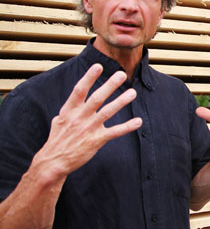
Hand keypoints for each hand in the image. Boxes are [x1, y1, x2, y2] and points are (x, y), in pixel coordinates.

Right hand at [39, 63, 141, 177]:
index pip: (79, 90)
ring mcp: (88, 129)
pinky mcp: (96, 140)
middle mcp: (79, 117)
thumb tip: (73, 102)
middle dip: (110, 86)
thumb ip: (68, 111)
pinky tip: (138, 121)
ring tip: (132, 92)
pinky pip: (114, 132)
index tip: (98, 66)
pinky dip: (127, 127)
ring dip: (121, 101)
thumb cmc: (57, 140)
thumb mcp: (58, 122)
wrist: (54, 161)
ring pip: (107, 112)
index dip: (89, 78)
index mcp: (69, 110)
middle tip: (121, 74)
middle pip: (97, 98)